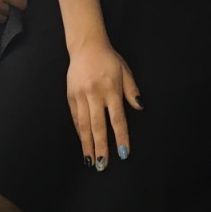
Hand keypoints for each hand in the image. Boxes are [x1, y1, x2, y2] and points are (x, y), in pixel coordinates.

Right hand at [66, 41, 142, 171]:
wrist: (86, 46)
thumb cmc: (109, 60)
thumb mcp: (125, 71)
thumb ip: (132, 91)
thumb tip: (140, 107)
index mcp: (111, 89)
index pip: (117, 119)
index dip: (121, 137)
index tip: (124, 153)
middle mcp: (95, 94)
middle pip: (98, 126)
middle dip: (101, 147)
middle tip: (103, 164)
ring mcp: (81, 96)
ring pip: (84, 125)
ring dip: (87, 144)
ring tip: (90, 160)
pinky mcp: (71, 96)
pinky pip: (75, 117)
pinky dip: (79, 132)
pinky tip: (83, 143)